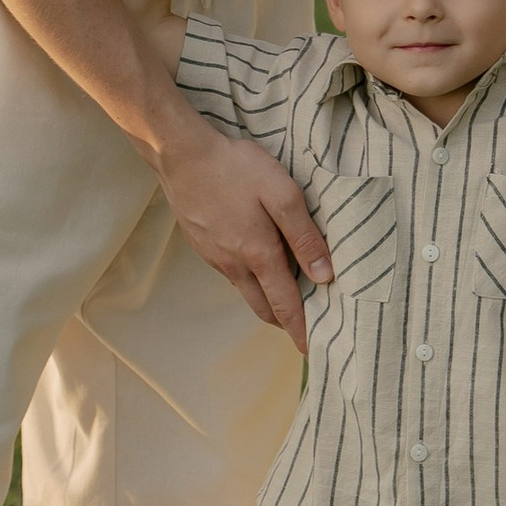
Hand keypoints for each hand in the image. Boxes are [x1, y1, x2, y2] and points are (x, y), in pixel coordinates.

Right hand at [155, 113, 331, 349]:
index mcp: (258, 255)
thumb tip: (324, 275)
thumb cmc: (236, 168)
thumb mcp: (282, 193)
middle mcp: (234, 264)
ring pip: (246, 290)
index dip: (300, 329)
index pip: (285, 305)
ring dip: (267, 300)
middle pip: (263, 307)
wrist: (181, 155)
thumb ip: (304, 235)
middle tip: (304, 327)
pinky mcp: (201, 244)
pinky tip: (258, 263)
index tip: (311, 350)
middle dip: (284, 322)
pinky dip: (249, 279)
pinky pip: (231, 272)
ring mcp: (214, 256)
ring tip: (287, 296)